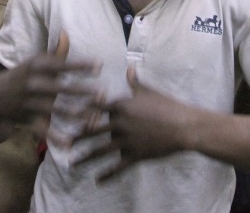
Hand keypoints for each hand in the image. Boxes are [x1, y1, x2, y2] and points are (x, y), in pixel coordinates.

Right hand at [0, 32, 99, 138]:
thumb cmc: (24, 76)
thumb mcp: (36, 62)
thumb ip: (55, 53)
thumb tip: (66, 33)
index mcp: (36, 65)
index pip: (61, 65)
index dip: (80, 66)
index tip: (99, 66)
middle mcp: (31, 82)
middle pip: (59, 88)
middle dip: (80, 91)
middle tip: (101, 94)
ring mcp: (28, 102)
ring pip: (54, 109)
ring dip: (74, 114)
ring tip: (92, 118)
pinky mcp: (26, 118)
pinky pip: (42, 129)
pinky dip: (54, 137)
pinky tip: (68, 144)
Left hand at [76, 66, 193, 180]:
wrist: (185, 126)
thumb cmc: (167, 105)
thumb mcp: (149, 91)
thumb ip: (135, 82)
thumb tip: (129, 68)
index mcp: (121, 105)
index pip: (95, 107)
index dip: (81, 111)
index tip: (68, 115)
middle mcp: (120, 123)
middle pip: (93, 130)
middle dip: (77, 137)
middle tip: (64, 143)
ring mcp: (127, 140)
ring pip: (100, 151)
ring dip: (85, 159)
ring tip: (72, 165)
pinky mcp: (136, 155)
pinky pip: (118, 167)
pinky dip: (107, 175)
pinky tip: (98, 180)